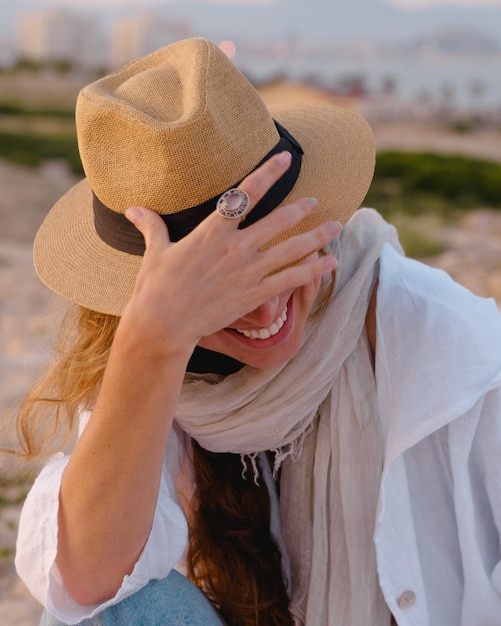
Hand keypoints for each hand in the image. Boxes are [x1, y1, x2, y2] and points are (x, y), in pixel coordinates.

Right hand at [122, 151, 339, 354]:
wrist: (163, 324)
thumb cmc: (156, 287)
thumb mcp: (155, 252)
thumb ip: (152, 226)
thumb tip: (132, 210)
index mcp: (213, 230)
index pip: (246, 193)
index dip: (269, 173)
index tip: (286, 159)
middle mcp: (236, 247)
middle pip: (278, 220)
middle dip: (302, 208)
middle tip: (318, 200)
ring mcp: (249, 271)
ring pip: (291, 249)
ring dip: (316, 236)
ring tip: (337, 226)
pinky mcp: (255, 295)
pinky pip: (291, 280)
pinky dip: (313, 270)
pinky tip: (331, 263)